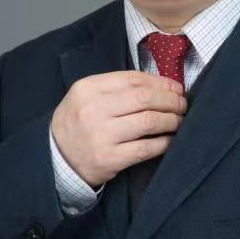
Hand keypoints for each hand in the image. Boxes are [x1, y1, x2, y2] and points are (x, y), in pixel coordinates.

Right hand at [51, 70, 187, 188]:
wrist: (56, 157)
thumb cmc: (77, 123)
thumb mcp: (85, 97)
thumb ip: (115, 88)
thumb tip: (161, 85)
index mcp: (88, 88)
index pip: (133, 79)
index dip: (160, 83)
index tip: (176, 88)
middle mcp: (93, 110)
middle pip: (144, 98)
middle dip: (170, 100)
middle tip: (183, 104)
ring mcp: (101, 135)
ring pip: (149, 122)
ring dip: (171, 120)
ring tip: (179, 120)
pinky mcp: (109, 159)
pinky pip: (146, 148)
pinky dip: (164, 142)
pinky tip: (171, 140)